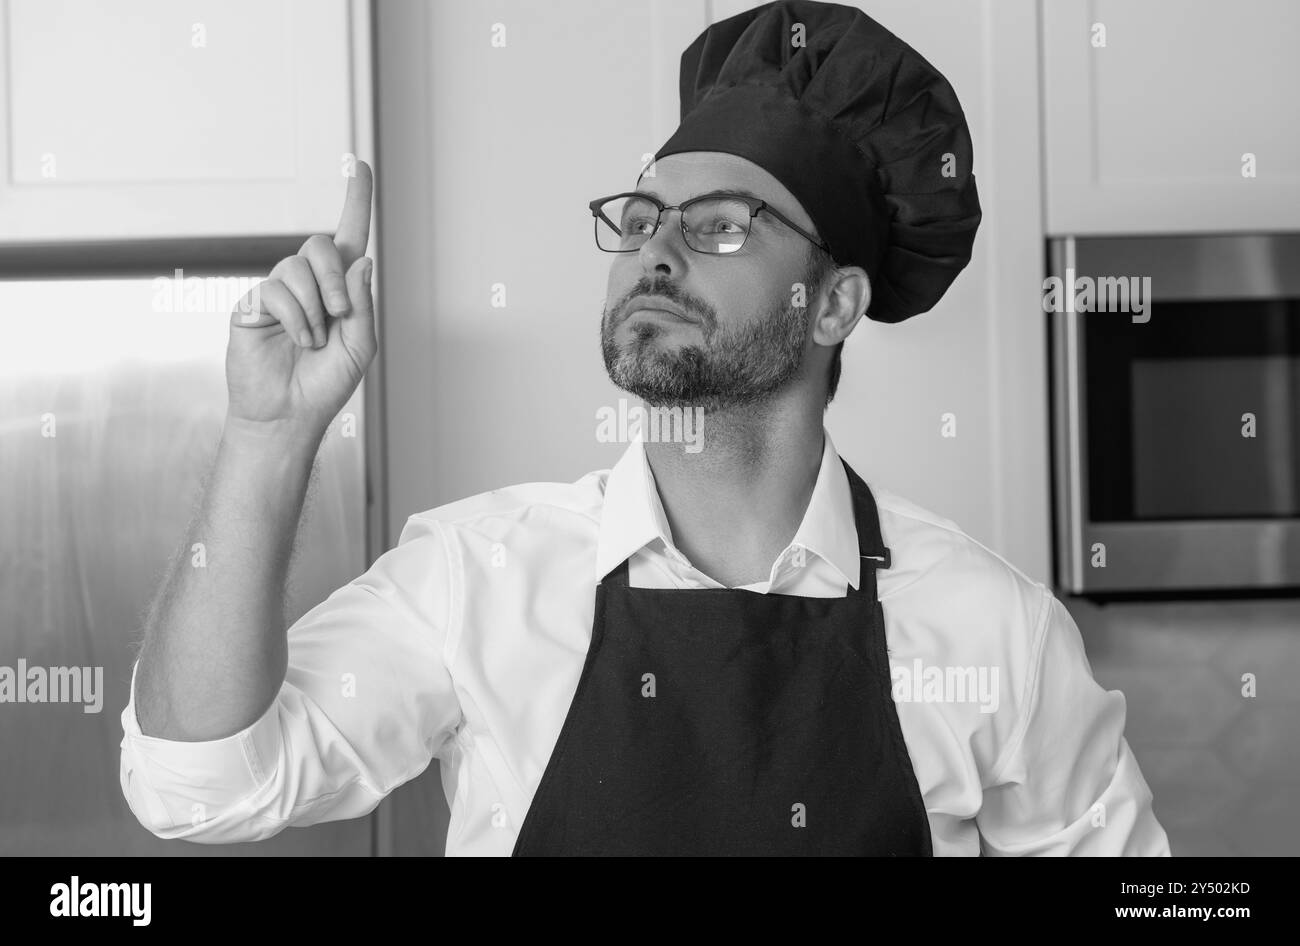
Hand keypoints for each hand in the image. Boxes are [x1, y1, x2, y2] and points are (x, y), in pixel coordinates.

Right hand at [225, 160, 376, 437]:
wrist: (289, 412)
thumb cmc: (326, 382)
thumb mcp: (359, 345)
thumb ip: (362, 304)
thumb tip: (361, 260)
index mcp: (340, 288)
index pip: (349, 235)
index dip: (355, 199)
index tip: (360, 164)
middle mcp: (308, 282)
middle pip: (320, 245)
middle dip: (335, 280)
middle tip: (339, 316)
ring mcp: (278, 291)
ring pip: (297, 267)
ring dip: (315, 309)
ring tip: (313, 341)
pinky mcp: (253, 304)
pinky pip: (276, 292)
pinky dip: (296, 320)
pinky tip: (297, 341)